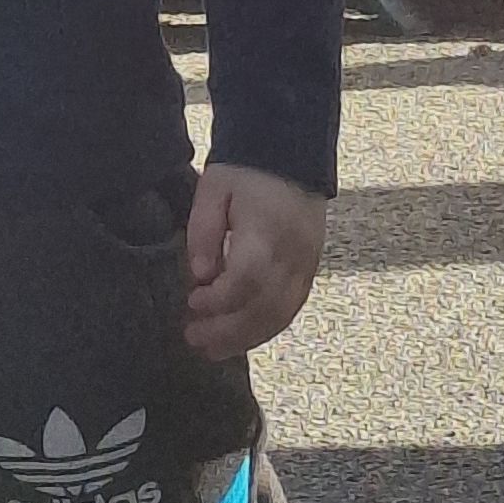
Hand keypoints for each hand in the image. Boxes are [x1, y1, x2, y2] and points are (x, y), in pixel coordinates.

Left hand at [181, 162, 327, 359]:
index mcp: (267, 231)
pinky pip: (292, 308)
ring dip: (246, 338)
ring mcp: (307, 264)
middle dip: (227, 331)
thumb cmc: (246, 171)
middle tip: (193, 338)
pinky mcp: (311, 268)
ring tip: (213, 350)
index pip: (247, 279)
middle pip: (265, 307)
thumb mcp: (213, 189)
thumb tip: (202, 276)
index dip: (218, 300)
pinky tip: (242, 337)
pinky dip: (266, 328)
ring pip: (281, 315)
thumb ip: (204, 233)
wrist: (291, 151)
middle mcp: (293, 253)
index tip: (192, 301)